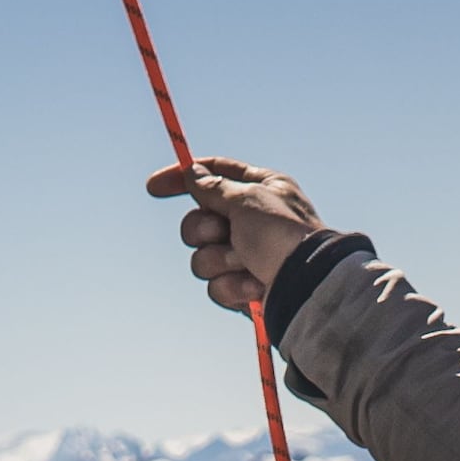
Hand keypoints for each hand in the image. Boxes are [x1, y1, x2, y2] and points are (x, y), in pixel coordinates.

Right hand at [145, 155, 325, 314]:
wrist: (306, 287)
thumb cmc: (282, 236)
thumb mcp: (246, 200)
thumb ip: (213, 186)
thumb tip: (192, 172)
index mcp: (260, 189)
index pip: (213, 174)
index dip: (181, 178)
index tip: (153, 188)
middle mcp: (252, 220)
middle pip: (197, 220)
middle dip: (203, 229)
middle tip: (223, 231)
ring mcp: (247, 255)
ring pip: (202, 257)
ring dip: (219, 260)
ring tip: (246, 264)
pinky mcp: (244, 288)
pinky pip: (216, 286)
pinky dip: (232, 286)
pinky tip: (255, 287)